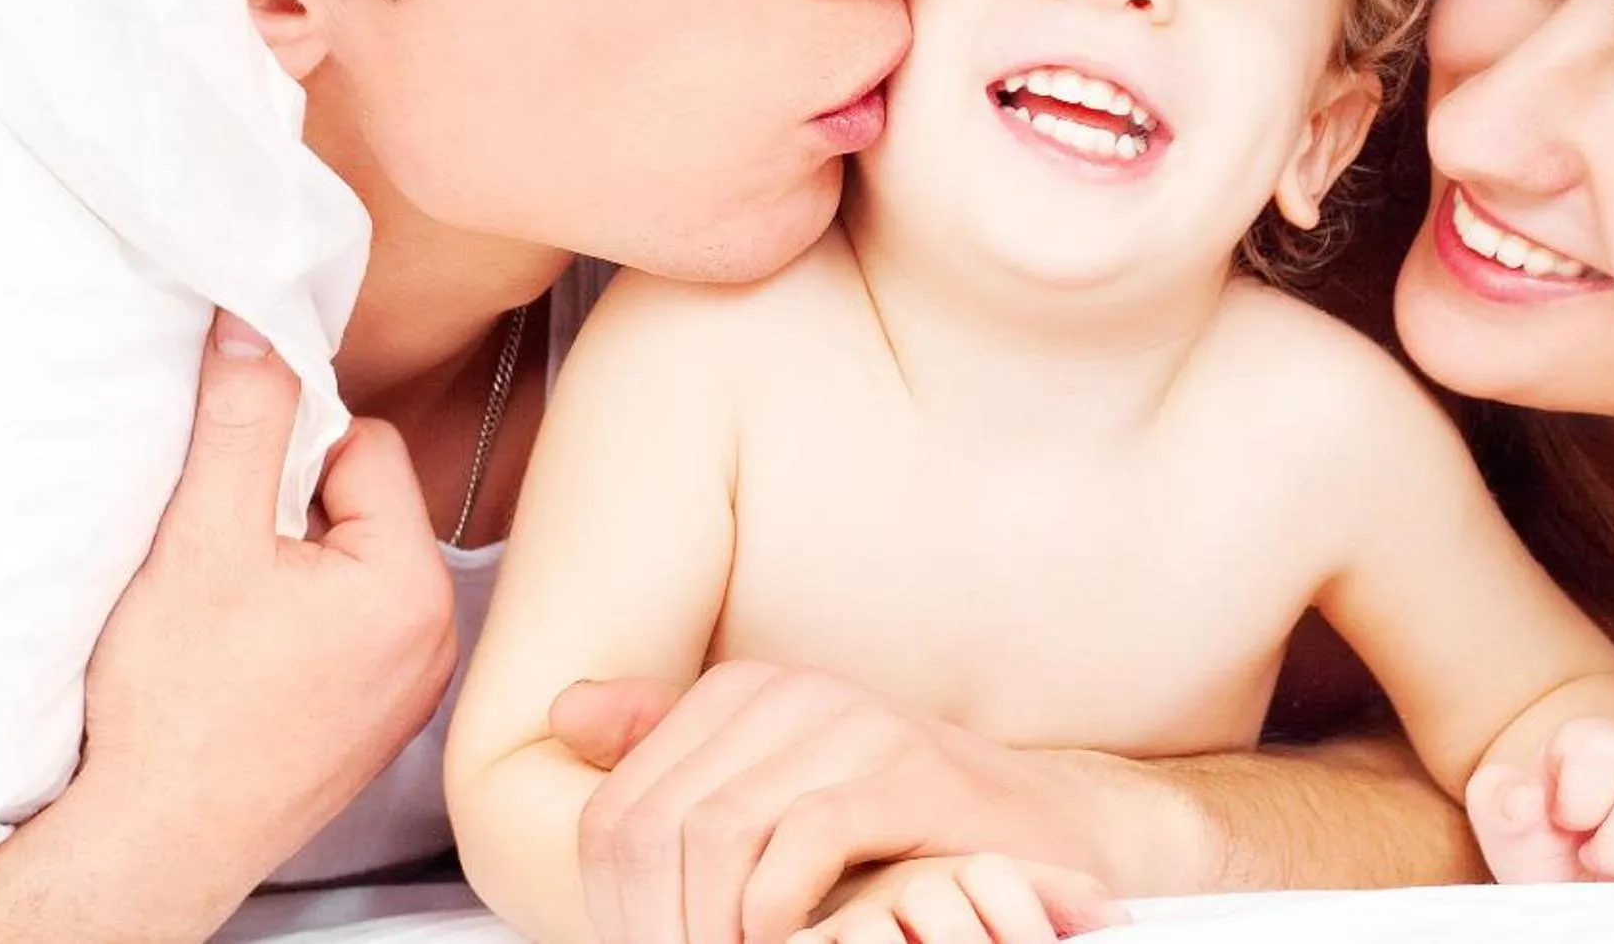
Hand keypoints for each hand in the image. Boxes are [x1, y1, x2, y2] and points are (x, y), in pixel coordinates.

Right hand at [65, 310, 457, 926]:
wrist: (149, 845)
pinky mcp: (371, 722)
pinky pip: (343, 629)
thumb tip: (257, 326)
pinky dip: (291, 624)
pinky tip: (237, 658)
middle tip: (221, 561)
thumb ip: (243, 420)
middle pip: (363, 505)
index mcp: (411, 587)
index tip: (233, 495)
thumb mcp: (202, 539)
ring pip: (349, 566)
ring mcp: (405, 688)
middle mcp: (431, 639)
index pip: (366, 445)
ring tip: (224, 615)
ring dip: (287, 567)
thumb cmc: (175, 715)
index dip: (289, 453)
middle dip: (289, 511)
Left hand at [551, 664, 1128, 943]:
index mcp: (741, 695)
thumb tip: (568, 713)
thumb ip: (673, 751)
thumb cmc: (902, 825)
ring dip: (712, 930)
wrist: (1045, 830)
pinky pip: (797, 844)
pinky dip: (777, 916)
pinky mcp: (905, 771)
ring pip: (714, 836)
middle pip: (655, 829)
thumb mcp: (776, 787)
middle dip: (656, 927)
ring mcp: (849, 725)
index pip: (617, 812)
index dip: (615, 909)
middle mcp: (788, 694)